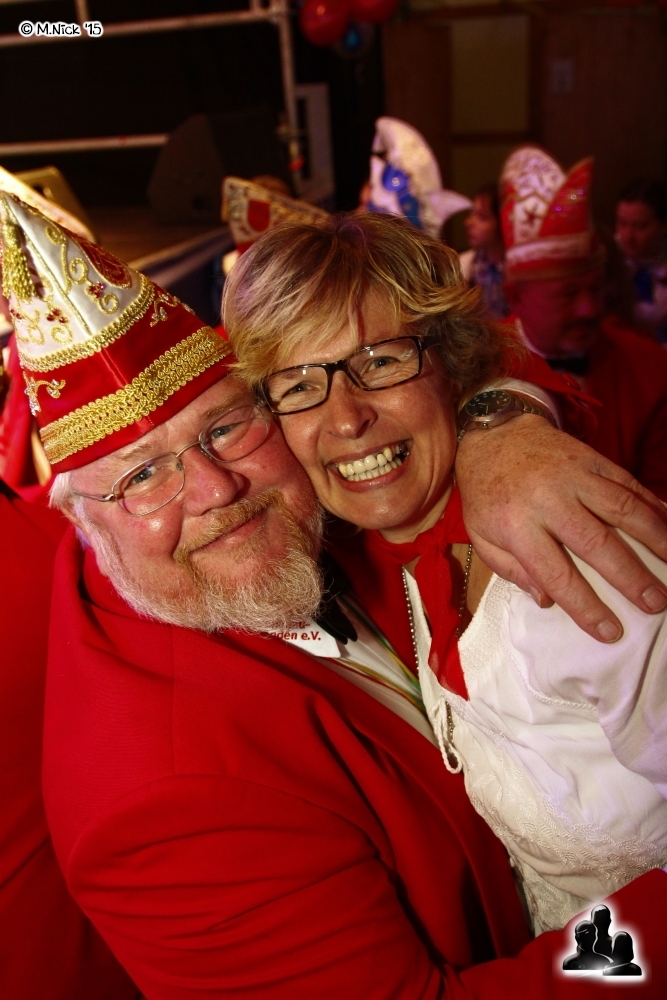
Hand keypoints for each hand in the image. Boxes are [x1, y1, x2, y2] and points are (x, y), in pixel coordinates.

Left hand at [455, 415, 666, 641]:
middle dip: (631, 577)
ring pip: (622, 509)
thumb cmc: (487, 493)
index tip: (610, 632)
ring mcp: (574, 476)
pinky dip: (653, 505)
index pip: (556, 573)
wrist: (494, 433)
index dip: (585, 605)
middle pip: (597, 543)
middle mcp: (549, 499)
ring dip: (655, 538)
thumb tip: (547, 600)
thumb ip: (510, 570)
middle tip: (656, 604)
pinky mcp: (592, 459)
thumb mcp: (481, 536)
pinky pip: (629, 484)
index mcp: (518, 524)